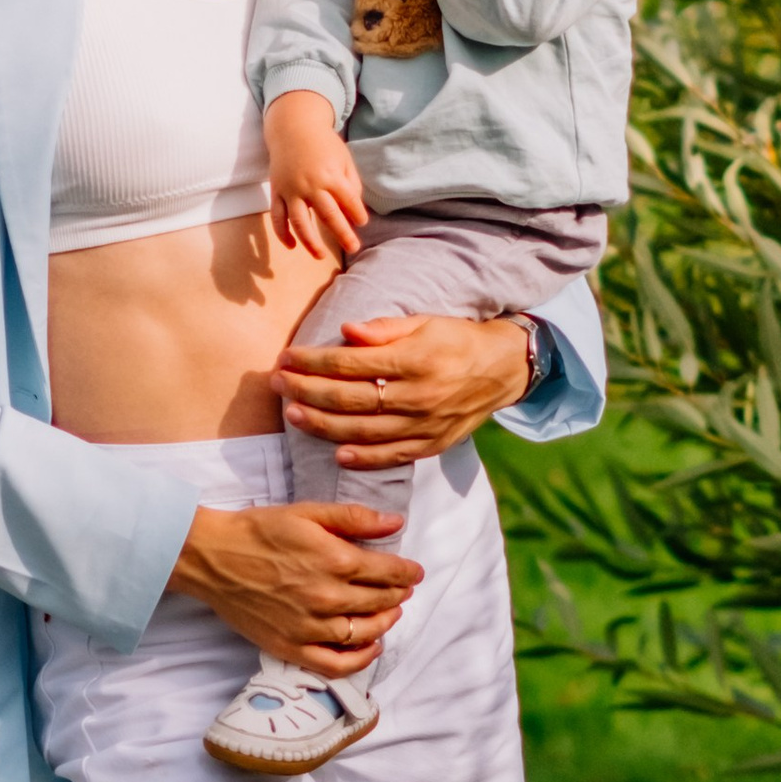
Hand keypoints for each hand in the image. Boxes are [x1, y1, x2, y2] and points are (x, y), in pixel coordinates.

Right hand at [172, 500, 420, 673]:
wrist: (212, 558)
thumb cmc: (257, 531)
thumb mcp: (307, 512)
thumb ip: (354, 518)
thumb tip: (396, 523)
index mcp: (335, 560)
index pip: (388, 572)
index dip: (407, 572)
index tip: (414, 572)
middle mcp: (327, 597)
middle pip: (381, 602)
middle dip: (398, 595)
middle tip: (402, 590)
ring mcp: (309, 626)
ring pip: (365, 633)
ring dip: (385, 623)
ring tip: (390, 613)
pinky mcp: (291, 647)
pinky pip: (336, 663)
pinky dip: (361, 659)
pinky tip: (371, 647)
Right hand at [263, 93, 369, 261]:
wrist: (293, 127)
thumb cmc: (324, 145)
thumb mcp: (344, 159)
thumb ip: (352, 184)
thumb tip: (354, 211)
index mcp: (330, 175)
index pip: (348, 201)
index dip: (357, 213)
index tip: (362, 223)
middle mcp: (310, 185)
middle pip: (328, 216)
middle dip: (343, 234)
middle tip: (353, 248)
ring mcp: (291, 190)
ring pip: (299, 222)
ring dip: (310, 242)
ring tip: (320, 256)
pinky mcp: (277, 192)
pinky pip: (277, 217)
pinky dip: (282, 233)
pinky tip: (292, 246)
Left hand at [281, 308, 534, 471]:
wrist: (502, 369)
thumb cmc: (456, 340)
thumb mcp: (424, 322)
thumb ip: (384, 330)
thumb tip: (345, 332)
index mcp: (414, 360)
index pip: (350, 363)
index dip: (313, 361)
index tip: (287, 357)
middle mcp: (418, 395)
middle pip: (350, 398)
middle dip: (307, 390)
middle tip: (278, 383)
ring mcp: (425, 424)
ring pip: (364, 430)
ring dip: (323, 425)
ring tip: (293, 415)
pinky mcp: (432, 444)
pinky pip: (392, 456)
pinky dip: (364, 458)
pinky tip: (337, 455)